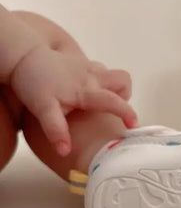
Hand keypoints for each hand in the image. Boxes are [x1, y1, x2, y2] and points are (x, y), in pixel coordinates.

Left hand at [10, 45, 136, 155]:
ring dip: (111, 87)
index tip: (133, 127)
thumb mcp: (43, 109)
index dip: (127, 114)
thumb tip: (65, 151)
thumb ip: (56, 130)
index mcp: (87, 90)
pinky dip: (97, 81)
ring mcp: (87, 67)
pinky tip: (81, 91)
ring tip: (96, 101)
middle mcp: (92, 76)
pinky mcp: (79, 62)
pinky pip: (98, 70)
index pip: (115, 101)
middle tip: (111, 108)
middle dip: (124, 95)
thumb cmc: (33, 82)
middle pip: (123, 80)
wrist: (20, 56)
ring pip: (111, 73)